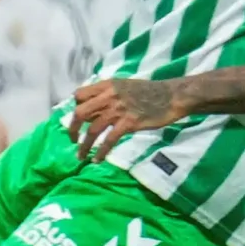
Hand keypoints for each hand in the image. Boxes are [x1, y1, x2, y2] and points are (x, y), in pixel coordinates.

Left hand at [67, 74, 185, 160]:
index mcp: (106, 85)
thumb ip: (107, 96)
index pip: (79, 95)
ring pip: (92, 129)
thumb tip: (92, 110)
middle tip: (72, 139)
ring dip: (84, 145)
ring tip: (80, 156)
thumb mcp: (123, 87)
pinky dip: (101, 151)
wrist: (172, 96)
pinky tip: (97, 159)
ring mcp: (118, 110)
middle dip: (72, 128)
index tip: (79, 119)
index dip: (76, 107)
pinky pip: (109, 140)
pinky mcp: (129, 123)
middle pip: (80, 113)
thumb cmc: (149, 91)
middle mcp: (109, 96)